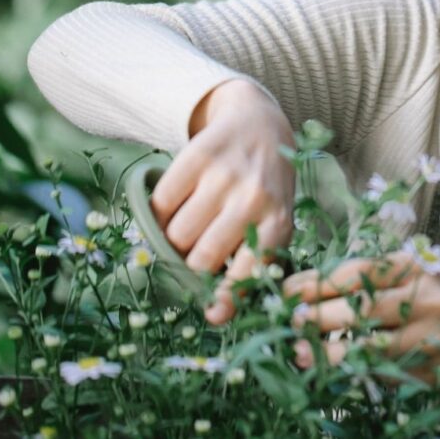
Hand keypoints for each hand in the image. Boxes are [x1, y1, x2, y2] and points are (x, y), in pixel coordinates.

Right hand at [151, 79, 295, 323]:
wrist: (260, 125)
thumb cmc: (266, 187)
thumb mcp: (274, 220)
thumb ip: (252, 261)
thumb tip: (217, 314)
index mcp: (279, 222)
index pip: (248, 272)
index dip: (227, 298)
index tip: (212, 314)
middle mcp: (255, 199)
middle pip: (202, 258)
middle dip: (191, 267)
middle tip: (192, 257)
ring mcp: (225, 175)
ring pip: (177, 234)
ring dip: (173, 240)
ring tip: (186, 228)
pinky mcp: (197, 155)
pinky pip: (161, 203)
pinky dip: (160, 212)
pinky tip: (176, 205)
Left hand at [282, 251, 439, 400]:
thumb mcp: (413, 276)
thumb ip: (371, 280)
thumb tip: (308, 290)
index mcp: (417, 268)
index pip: (358, 273)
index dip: (317, 282)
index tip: (286, 289)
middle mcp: (426, 300)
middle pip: (360, 308)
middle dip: (317, 315)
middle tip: (288, 320)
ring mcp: (428, 338)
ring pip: (368, 346)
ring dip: (328, 350)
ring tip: (299, 351)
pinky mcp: (427, 370)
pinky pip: (381, 371)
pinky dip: (351, 369)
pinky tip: (329, 368)